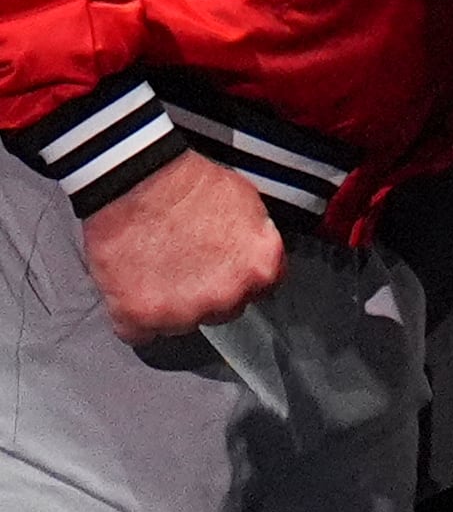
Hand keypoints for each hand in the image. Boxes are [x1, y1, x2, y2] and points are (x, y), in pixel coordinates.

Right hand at [80, 150, 281, 341]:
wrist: (138, 178)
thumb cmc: (192, 184)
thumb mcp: (249, 204)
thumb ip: (256, 242)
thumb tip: (253, 258)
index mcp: (261, 269)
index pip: (260, 290)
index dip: (238, 277)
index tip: (222, 269)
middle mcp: (227, 297)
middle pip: (221, 310)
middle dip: (206, 293)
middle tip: (184, 266)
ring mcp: (183, 312)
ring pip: (180, 324)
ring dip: (169, 306)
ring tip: (153, 271)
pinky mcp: (139, 316)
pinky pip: (137, 333)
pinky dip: (133, 317)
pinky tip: (131, 290)